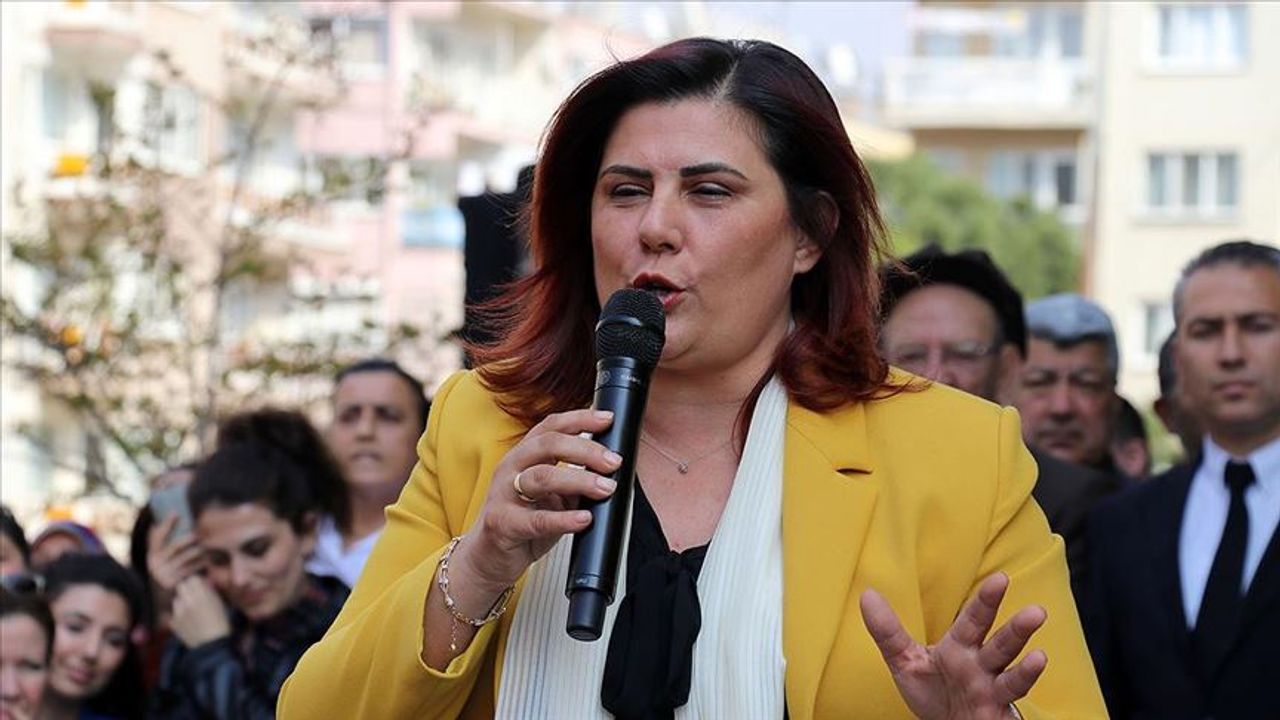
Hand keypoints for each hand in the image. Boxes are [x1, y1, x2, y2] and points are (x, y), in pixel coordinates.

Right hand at [147, 515, 203, 593]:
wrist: (167, 589)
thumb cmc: (171, 564)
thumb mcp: (165, 552)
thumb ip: (167, 537)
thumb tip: (175, 513)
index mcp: (152, 552)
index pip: (158, 535)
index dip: (166, 524)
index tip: (176, 512)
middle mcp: (155, 563)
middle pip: (175, 546)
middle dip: (188, 539)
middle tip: (198, 534)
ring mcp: (165, 573)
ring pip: (187, 556)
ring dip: (198, 550)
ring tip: (205, 546)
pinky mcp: (175, 581)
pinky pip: (192, 568)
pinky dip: (201, 562)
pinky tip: (207, 559)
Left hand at [170, 576, 230, 647]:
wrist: (212, 646)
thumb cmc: (222, 624)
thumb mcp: (221, 604)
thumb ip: (211, 591)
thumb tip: (205, 583)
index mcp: (202, 594)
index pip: (193, 579)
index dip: (197, 583)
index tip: (201, 587)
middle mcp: (187, 601)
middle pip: (181, 586)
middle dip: (187, 590)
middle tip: (194, 597)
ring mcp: (178, 612)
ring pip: (176, 600)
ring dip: (182, 602)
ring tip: (191, 611)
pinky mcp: (173, 623)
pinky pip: (173, 614)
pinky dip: (178, 616)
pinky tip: (187, 622)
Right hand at [450, 409, 620, 604]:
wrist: (487, 558)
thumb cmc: (522, 523)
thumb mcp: (552, 495)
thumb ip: (575, 480)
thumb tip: (611, 470)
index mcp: (523, 455)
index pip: (551, 426)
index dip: (580, 419)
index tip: (608, 420)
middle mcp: (511, 468)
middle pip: (548, 444)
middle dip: (586, 449)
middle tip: (614, 461)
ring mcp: (503, 494)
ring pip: (542, 476)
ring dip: (579, 480)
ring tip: (606, 488)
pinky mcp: (502, 523)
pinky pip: (537, 520)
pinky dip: (564, 519)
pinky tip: (584, 519)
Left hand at [861, 573, 1046, 719]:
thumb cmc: (933, 692)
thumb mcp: (905, 661)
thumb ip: (888, 631)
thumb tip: (867, 595)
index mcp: (961, 648)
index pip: (974, 621)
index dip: (987, 601)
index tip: (1000, 578)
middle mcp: (982, 666)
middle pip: (1001, 644)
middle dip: (1017, 629)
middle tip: (1036, 611)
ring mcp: (992, 691)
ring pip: (1012, 674)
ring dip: (1028, 666)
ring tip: (1041, 655)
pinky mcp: (996, 714)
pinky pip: (1011, 703)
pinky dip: (1023, 690)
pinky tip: (1035, 675)